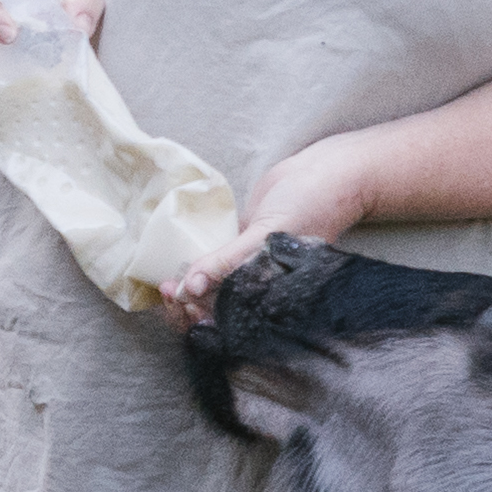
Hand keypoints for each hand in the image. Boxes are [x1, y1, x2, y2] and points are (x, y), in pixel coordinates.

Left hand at [170, 131, 390, 301]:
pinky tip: (179, 259)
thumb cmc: (311, 207)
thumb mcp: (266, 236)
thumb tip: (189, 287)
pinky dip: (198, 262)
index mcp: (270, 293)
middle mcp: (260, 283)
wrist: (326, 173)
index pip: (230, 318)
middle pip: (217, 305)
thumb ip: (228, 261)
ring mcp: (251, 263)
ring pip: (214, 283)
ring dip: (189, 284)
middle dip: (188, 303)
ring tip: (165, 278)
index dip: (199, 315)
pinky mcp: (246, 242)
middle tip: (165, 288)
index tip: (177, 298)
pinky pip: (218, 258)